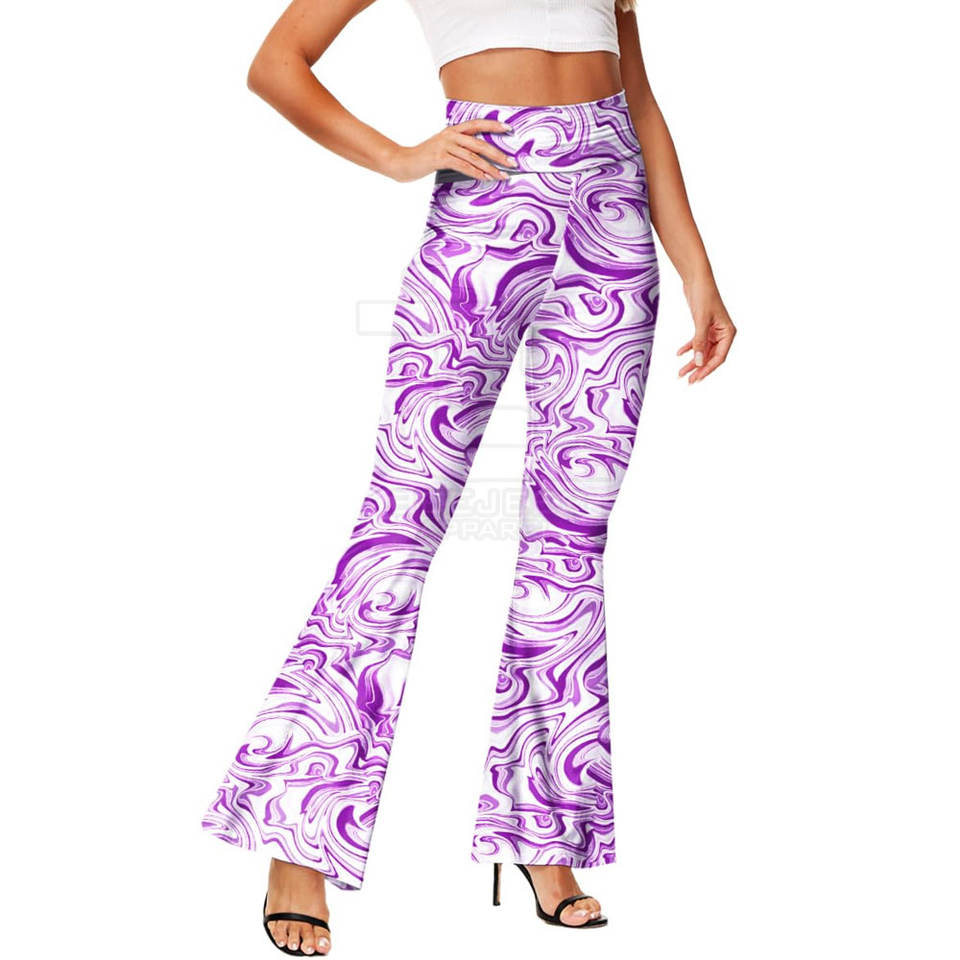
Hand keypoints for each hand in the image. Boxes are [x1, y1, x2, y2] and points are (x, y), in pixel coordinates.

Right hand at [386, 119, 517, 182]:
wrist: (404, 162)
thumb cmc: (424, 158)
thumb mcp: (442, 149)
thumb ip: (458, 149)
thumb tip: (478, 160)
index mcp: (453, 130)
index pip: (477, 124)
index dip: (493, 124)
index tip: (509, 128)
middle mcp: (450, 135)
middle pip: (480, 143)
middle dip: (498, 154)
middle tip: (512, 163)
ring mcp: (445, 145)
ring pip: (474, 157)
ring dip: (490, 168)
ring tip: (502, 175)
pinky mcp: (440, 158)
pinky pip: (463, 165)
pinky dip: (476, 172)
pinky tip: (485, 178)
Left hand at [677, 276, 736, 383]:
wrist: (697, 279)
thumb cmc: (704, 296)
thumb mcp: (701, 321)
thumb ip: (700, 342)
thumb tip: (699, 362)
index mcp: (728, 333)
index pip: (719, 357)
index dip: (707, 369)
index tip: (696, 378)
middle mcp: (723, 333)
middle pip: (711, 357)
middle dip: (699, 369)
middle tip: (688, 381)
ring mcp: (713, 331)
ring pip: (703, 351)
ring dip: (692, 362)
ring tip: (680, 373)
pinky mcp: (703, 326)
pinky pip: (697, 342)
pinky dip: (689, 348)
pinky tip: (679, 354)